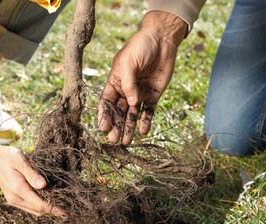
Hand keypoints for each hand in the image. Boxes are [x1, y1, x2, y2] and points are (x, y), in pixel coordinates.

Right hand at [0, 134, 67, 216]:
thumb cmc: (8, 157)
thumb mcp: (21, 161)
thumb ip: (32, 174)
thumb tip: (44, 186)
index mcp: (18, 189)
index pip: (39, 205)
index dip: (54, 209)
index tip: (67, 212)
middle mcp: (15, 198)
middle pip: (38, 211)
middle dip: (53, 212)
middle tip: (69, 212)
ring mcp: (13, 200)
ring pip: (34, 211)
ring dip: (48, 212)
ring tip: (62, 210)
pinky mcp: (14, 199)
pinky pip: (30, 207)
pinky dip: (40, 208)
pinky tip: (49, 204)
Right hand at [98, 11, 186, 144]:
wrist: (162, 39)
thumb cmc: (141, 46)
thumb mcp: (128, 62)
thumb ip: (128, 83)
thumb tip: (131, 103)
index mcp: (115, 81)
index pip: (107, 101)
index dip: (104, 115)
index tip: (103, 128)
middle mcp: (126, 90)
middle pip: (119, 111)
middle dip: (116, 126)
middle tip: (113, 140)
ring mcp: (140, 93)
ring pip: (132, 114)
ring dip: (129, 128)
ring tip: (126, 142)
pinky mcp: (154, 95)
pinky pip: (149, 111)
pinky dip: (146, 121)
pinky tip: (143, 131)